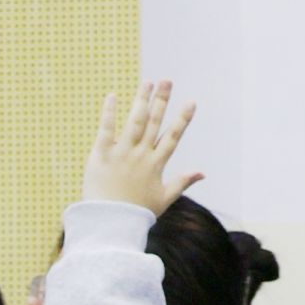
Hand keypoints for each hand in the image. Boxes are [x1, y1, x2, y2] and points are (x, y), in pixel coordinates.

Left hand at [80, 82, 203, 216]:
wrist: (109, 223)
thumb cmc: (136, 213)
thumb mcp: (164, 199)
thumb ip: (182, 182)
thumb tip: (203, 173)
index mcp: (156, 165)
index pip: (173, 137)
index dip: (182, 119)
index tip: (191, 102)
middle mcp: (141, 155)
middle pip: (154, 123)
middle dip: (162, 100)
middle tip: (167, 81)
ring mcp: (121, 153)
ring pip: (134, 121)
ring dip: (141, 100)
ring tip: (148, 82)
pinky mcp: (101, 155)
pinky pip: (106, 129)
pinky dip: (110, 112)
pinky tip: (113, 95)